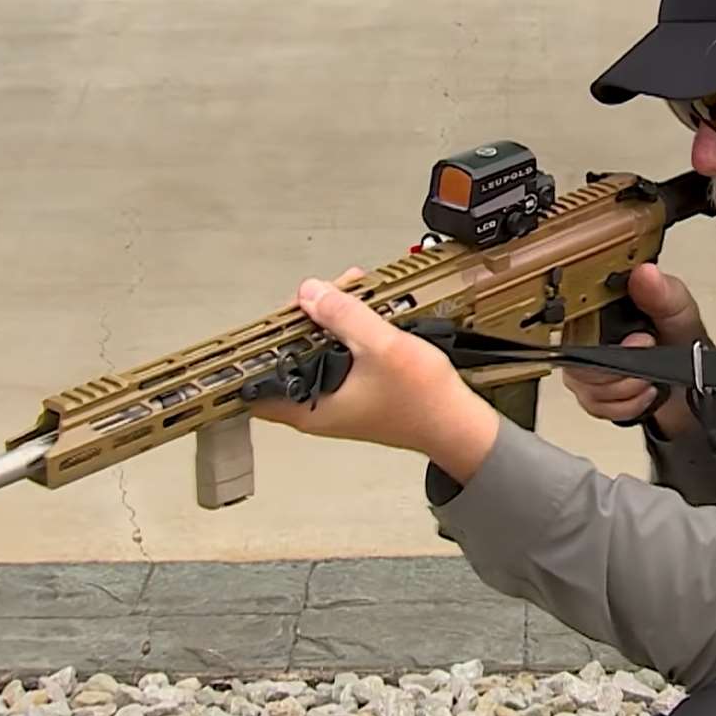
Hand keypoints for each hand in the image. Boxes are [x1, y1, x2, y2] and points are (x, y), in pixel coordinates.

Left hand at [248, 267, 501, 481]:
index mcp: (309, 406)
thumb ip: (343, 315)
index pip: (257, 380)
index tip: (271, 317)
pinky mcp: (354, 392)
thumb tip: (312, 293)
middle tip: (318, 296)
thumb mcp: (381, 346)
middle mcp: (316, 408)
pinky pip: (335, 357)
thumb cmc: (424, 401)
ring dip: (325, 323)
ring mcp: (335, 400)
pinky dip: (343, 334)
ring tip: (343, 295)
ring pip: (312, 354)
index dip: (259, 345)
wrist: (459, 422)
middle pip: (287, 357)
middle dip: (301, 320)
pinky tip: (361, 314)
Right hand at [563, 263, 705, 434]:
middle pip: (577, 362)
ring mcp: (588, 369)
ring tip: (650, 377)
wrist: (694, 378)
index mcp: (600, 308)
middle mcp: (587, 338)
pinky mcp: (595, 395)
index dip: (602, 337)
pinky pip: (597, 408)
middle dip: (619, 368)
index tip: (638, 339)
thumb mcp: (678, 308)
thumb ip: (662, 292)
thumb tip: (645, 273)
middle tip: (648, 354)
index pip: (574, 322)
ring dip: (627, 389)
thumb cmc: (682, 337)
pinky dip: (628, 405)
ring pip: (587, 389)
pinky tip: (645, 393)